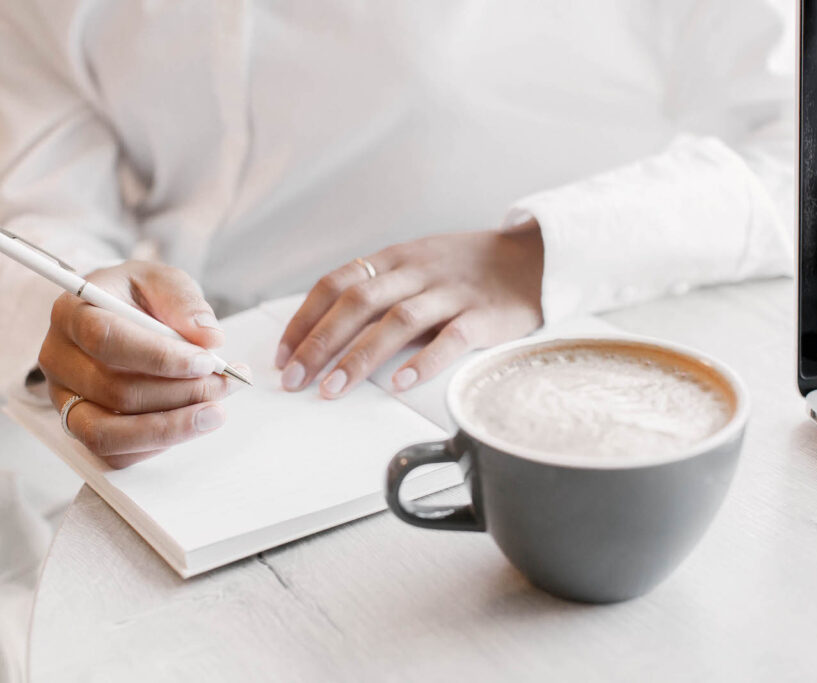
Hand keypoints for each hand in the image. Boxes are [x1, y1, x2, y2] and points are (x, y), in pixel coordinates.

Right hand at [39, 260, 244, 467]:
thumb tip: (210, 338)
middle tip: (224, 384)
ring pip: (108, 433)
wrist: (120, 314)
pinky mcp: (80, 427)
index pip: (105, 338)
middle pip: (114, 391)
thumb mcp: (163, 280)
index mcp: (71, 312)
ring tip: (214, 412)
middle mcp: (58, 359)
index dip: (160, 356)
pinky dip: (157, 445)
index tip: (207, 361)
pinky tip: (188, 422)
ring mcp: (64, 399)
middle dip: (180, 393)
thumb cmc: (138, 296)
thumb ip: (184, 303)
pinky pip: (115, 454)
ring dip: (170, 428)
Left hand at [275, 220, 543, 397]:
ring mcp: (451, 292)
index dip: (305, 319)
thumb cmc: (466, 271)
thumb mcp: (417, 267)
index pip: (336, 284)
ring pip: (397, 321)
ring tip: (332, 389)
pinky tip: (398, 383)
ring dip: (360, 357)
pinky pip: (450, 338)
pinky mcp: (484, 315)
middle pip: (358, 302)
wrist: (534, 259)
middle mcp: (417, 271)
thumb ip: (380, 292)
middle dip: (320, 342)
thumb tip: (327, 334)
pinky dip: (422, 361)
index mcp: (394, 259)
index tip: (282, 355)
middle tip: (294, 380)